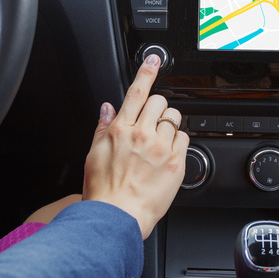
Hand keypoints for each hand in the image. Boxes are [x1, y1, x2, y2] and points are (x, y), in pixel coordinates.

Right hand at [82, 54, 188, 239]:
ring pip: (175, 118)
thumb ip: (103, 127)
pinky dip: (178, 142)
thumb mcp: (94, 155)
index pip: (136, 91)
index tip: (154, 60)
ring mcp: (161, 147)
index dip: (147, 71)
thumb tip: (107, 108)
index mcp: (120, 130)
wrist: (117, 217)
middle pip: (160, 101)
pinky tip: (168, 154)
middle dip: (158, 107)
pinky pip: (184, 138)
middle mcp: (142, 134)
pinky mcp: (176, 161)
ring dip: (169, 124)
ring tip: (160, 142)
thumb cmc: (103, 191)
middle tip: (152, 122)